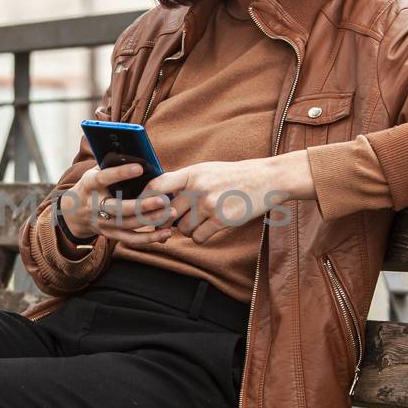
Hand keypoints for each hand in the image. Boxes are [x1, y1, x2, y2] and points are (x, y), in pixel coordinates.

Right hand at [54, 163, 177, 248]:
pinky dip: (149, 238)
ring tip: (171, 212)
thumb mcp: (94, 172)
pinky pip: (131, 239)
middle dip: (142, 205)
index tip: (140, 167)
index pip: (104, 178)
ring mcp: (102, 222)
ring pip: (128, 224)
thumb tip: (136, 153)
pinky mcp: (110, 235)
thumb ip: (111, 164)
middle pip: (119, 208)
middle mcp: (95, 205)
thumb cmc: (92, 186)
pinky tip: (166, 233)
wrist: (73, 213)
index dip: (120, 173)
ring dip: (151, 220)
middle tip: (163, 199)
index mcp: (90, 185)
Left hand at [140, 153, 311, 243]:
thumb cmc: (233, 176)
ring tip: (200, 222)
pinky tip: (209, 229)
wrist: (265, 179)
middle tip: (171, 224)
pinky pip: (197, 237)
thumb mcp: (206, 170)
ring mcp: (209, 204)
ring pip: (182, 228)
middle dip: (166, 222)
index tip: (142, 210)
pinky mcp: (221, 219)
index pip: (157, 186)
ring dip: (187, 230)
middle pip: (167, 213)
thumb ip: (183, 181)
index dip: (144, 200)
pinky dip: (200, 237)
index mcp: (191, 172)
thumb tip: (158, 198)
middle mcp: (197, 187)